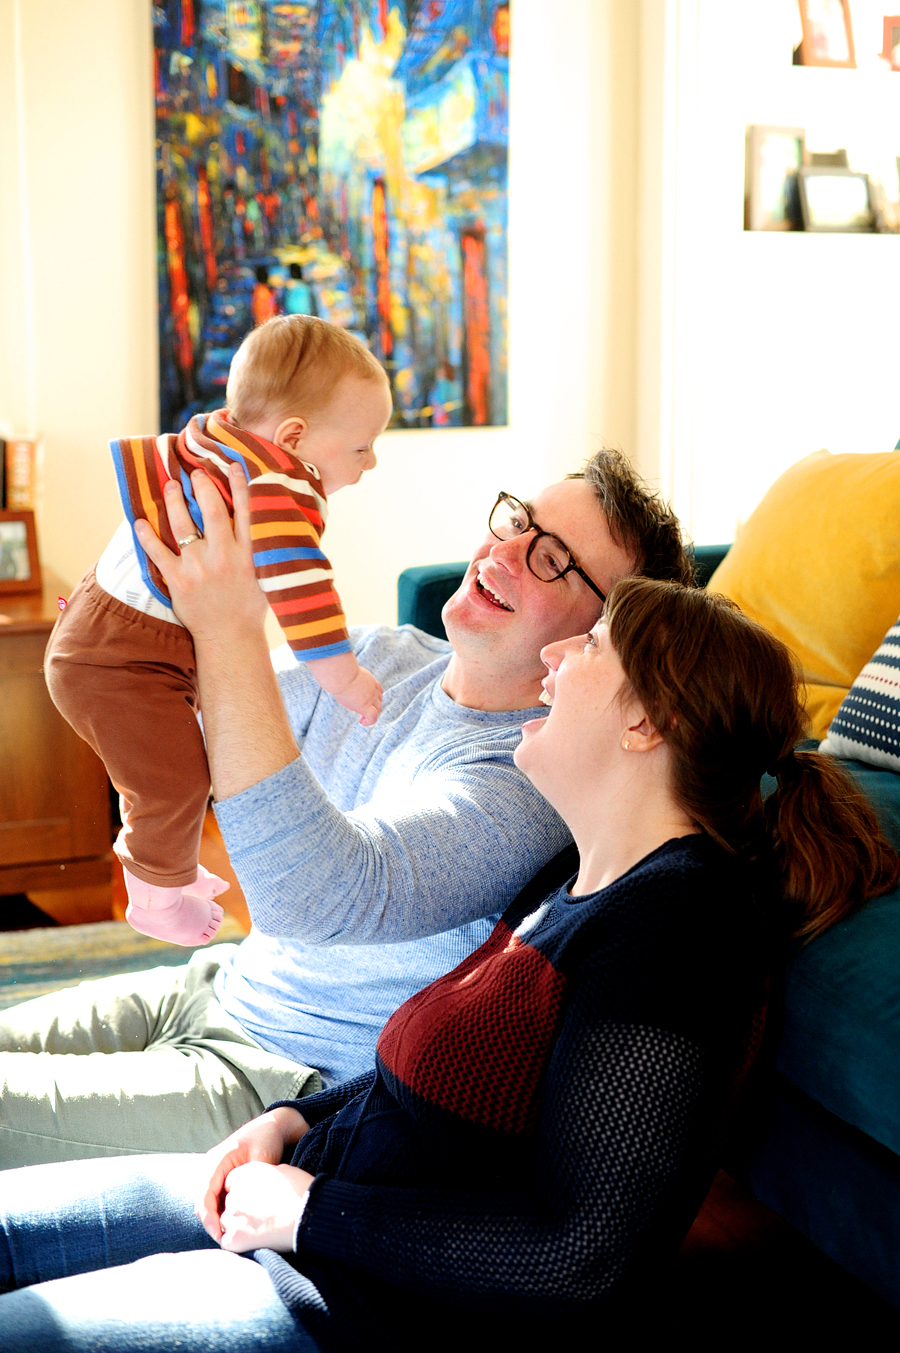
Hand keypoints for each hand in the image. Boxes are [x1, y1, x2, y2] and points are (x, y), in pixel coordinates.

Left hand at [134, 462, 266, 642]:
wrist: (231, 639)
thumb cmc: (250, 608)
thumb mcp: (265, 576)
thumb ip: (260, 551)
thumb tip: (263, 526)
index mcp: (248, 554)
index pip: (245, 511)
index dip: (238, 485)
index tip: (231, 466)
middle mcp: (223, 556)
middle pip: (211, 510)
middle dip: (202, 487)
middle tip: (195, 474)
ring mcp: (198, 568)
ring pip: (182, 525)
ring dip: (174, 501)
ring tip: (170, 487)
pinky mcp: (178, 580)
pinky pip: (157, 552)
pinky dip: (146, 536)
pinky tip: (139, 521)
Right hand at [195, 1106, 308, 1241]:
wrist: (274, 1126)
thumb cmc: (267, 1139)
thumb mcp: (260, 1158)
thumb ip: (250, 1181)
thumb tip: (243, 1208)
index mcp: (216, 1159)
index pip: (204, 1194)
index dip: (209, 1217)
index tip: (219, 1235)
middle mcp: (210, 1165)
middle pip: (201, 1200)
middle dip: (210, 1222)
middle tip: (224, 1241)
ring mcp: (215, 1171)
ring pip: (207, 1201)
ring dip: (214, 1218)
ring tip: (227, 1236)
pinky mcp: (222, 1176)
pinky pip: (215, 1198)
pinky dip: (220, 1212)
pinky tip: (232, 1223)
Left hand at [218, 1161, 315, 1252]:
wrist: (306, 1214)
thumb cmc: (301, 1191)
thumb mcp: (282, 1170)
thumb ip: (265, 1176)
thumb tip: (265, 1184)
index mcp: (243, 1173)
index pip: (232, 1183)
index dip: (244, 1192)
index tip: (256, 1200)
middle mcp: (233, 1193)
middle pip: (230, 1203)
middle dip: (241, 1209)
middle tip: (261, 1216)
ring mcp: (231, 1216)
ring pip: (227, 1222)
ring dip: (239, 1226)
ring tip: (261, 1230)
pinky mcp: (233, 1238)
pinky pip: (228, 1242)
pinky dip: (239, 1243)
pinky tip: (256, 1241)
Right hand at [334, 665, 382, 726]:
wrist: (342, 675)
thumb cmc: (340, 670)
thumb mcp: (346, 671)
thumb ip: (346, 675)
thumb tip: (334, 674)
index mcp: (370, 680)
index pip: (377, 689)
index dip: (374, 695)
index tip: (365, 698)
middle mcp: (373, 689)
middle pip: (379, 700)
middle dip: (373, 706)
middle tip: (364, 710)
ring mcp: (371, 698)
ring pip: (378, 709)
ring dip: (372, 715)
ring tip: (362, 720)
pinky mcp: (365, 707)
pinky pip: (372, 718)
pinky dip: (369, 722)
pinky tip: (362, 722)